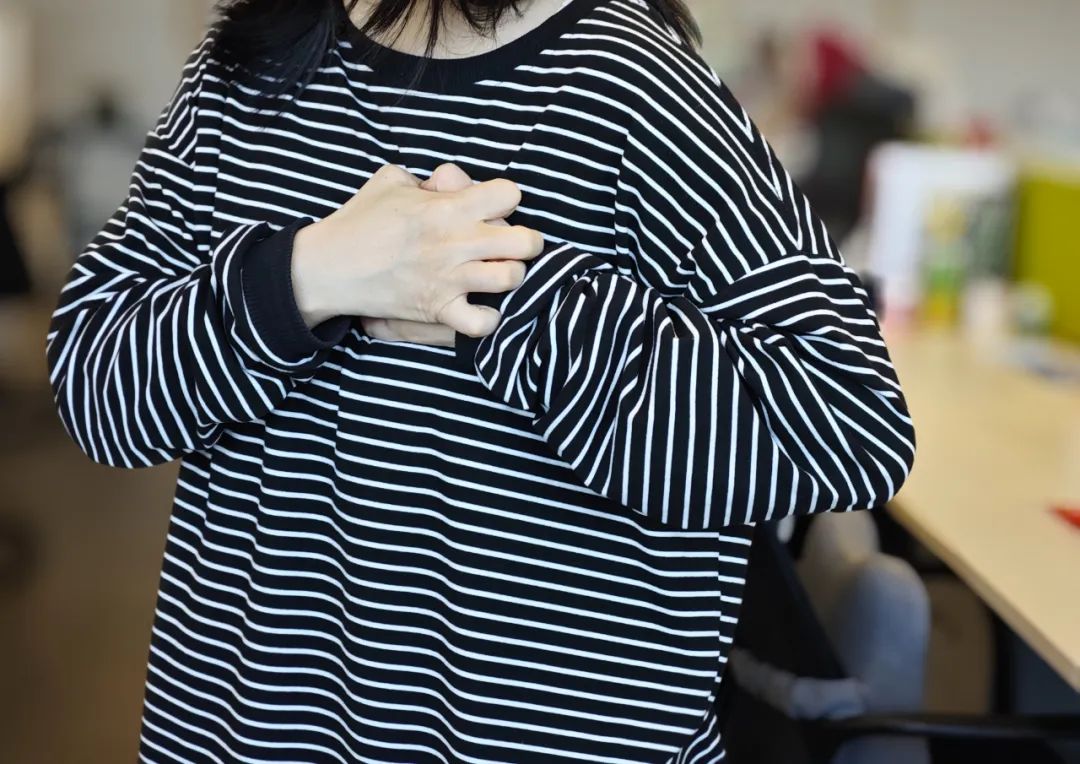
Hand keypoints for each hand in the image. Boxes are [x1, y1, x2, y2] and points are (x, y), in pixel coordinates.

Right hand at [291, 161, 542, 341]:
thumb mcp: (390, 181)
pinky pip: (481, 323)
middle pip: (524, 240)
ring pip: (511, 278)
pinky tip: (480, 307)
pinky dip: (488, 319)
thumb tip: (451, 181)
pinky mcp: (437, 309)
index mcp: (445, 207)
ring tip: (498, 274)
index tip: (495, 206)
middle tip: (514, 245)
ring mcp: (448, 278)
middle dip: (527, 241)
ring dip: (511, 276)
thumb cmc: (359, 220)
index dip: (507, 198)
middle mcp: (454, 242)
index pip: (509, 194)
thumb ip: (427, 177)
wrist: (328, 266)